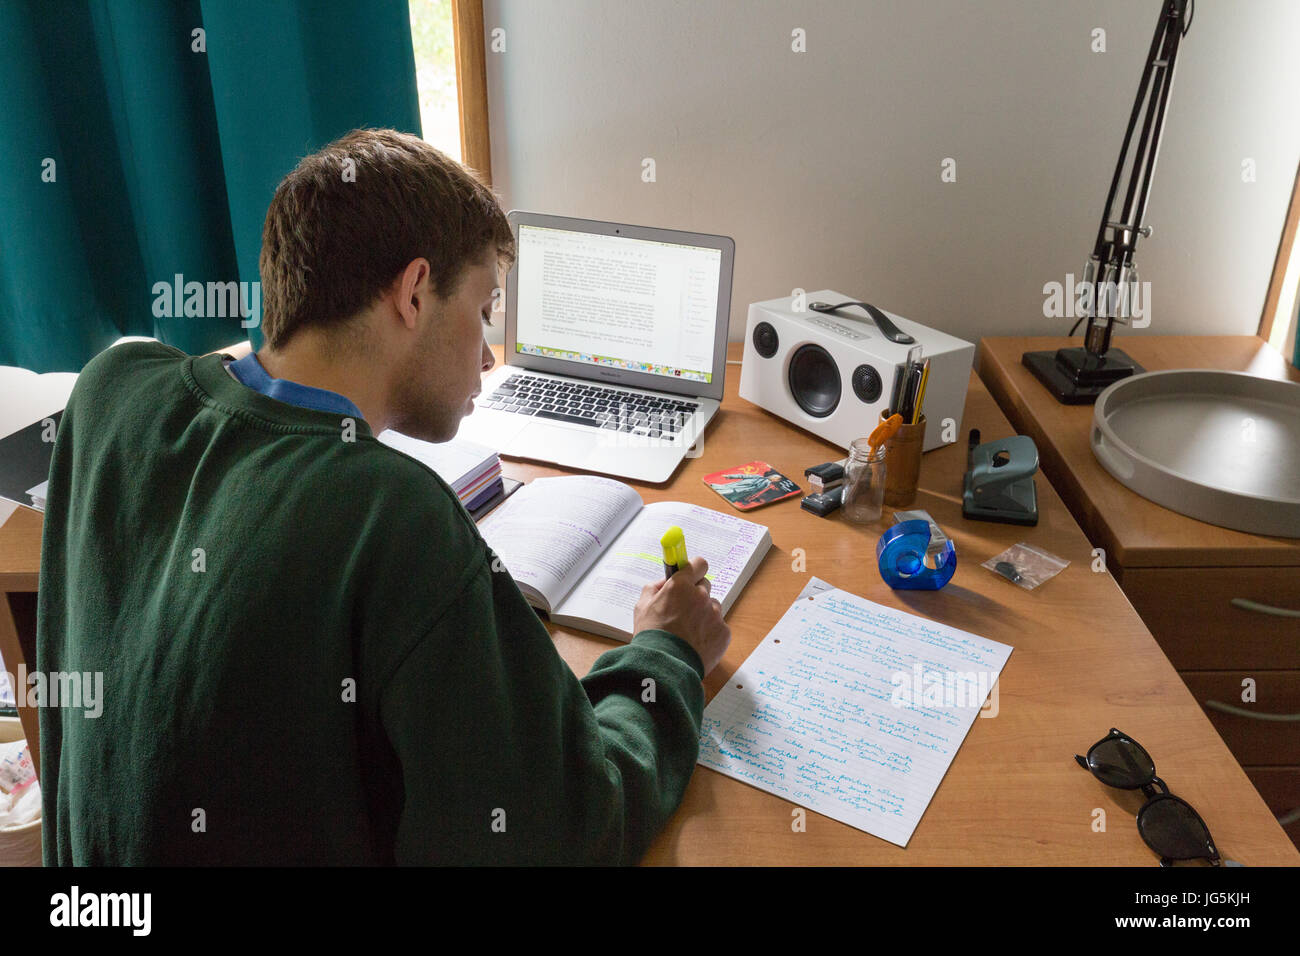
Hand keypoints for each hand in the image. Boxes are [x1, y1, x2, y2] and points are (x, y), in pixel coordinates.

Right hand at [633, 556, 730, 674]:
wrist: (665, 667)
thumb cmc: (651, 637)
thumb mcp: (642, 607)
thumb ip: (653, 588)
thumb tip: (663, 581)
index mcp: (680, 586)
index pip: (698, 563)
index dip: (693, 569)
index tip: (690, 574)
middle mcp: (700, 596)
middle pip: (705, 585)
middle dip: (695, 594)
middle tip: (683, 610)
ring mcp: (714, 614)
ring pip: (712, 607)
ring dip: (703, 614)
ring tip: (688, 632)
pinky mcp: (723, 632)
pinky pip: (718, 626)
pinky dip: (710, 632)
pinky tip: (696, 643)